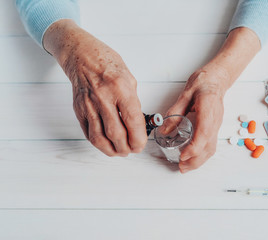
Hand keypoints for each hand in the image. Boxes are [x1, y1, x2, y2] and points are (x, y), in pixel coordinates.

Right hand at [43, 20, 146, 155]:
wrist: (82, 55)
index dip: (138, 138)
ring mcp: (89, 105)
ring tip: (120, 152)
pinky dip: (98, 142)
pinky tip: (106, 144)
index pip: (132, 121)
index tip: (141, 145)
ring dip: (111, 150)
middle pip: (116, 134)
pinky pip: (88, 132)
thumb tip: (139, 124)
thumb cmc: (108, 64)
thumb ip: (134, 103)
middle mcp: (104, 98)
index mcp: (121, 89)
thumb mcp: (130, 79)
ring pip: (99, 137)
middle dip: (127, 148)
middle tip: (132, 150)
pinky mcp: (79, 109)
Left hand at [166, 63, 227, 172]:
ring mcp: (217, 125)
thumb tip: (164, 130)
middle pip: (209, 146)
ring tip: (185, 166)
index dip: (194, 148)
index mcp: (208, 109)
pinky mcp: (215, 127)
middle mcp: (215, 120)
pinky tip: (193, 158)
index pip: (204, 133)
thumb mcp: (185, 94)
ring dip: (199, 161)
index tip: (182, 155)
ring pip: (211, 148)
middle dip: (195, 160)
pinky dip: (202, 155)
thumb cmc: (203, 82)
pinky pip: (211, 145)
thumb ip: (175, 112)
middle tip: (181, 167)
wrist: (217, 79)